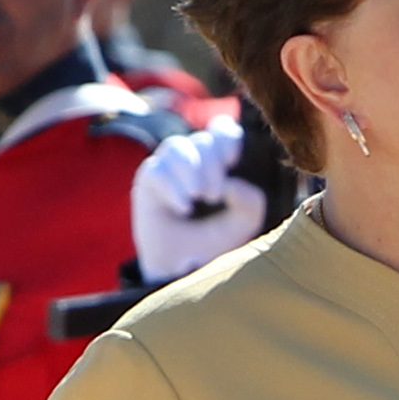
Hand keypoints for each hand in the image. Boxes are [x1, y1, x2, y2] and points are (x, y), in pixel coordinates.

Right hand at [129, 118, 266, 281]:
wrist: (184, 269)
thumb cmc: (216, 241)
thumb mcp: (244, 223)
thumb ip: (251, 201)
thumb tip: (233, 182)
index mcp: (218, 163)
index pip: (222, 130)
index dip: (228, 137)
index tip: (234, 161)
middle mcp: (192, 161)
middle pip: (203, 140)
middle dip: (212, 165)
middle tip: (215, 196)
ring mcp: (167, 168)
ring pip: (177, 146)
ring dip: (192, 170)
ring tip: (200, 197)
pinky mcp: (147, 183)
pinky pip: (156, 170)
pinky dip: (172, 188)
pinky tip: (184, 208)